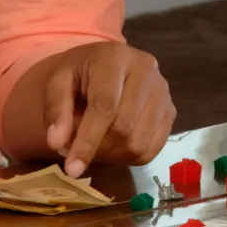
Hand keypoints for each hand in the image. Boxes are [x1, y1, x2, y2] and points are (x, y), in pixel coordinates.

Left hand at [38, 42, 174, 176]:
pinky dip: (127, 157)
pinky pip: (151, 150)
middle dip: (97, 147)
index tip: (71, 168)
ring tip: (94, 143)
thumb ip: (55, 110)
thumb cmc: (80, 73)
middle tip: (76, 148)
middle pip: (124, 127)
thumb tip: (56, 142)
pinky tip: (113, 145)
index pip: (105, 106)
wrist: (105, 65)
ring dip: (111, 154)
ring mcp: (163, 92)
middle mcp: (147, 71)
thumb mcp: (57, 82)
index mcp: (116, 57)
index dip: (88, 140)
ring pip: (138, 143)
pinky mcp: (171, 111)